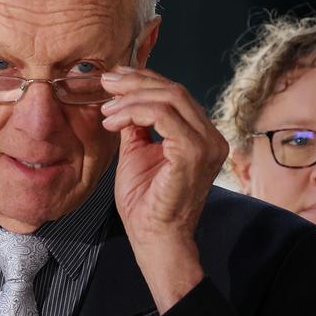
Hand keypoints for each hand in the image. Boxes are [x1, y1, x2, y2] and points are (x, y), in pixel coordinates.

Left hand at [100, 67, 228, 311]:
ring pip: (170, 98)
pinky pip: (164, 117)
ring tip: (105, 111)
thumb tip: (122, 102)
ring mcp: (206, 145)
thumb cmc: (145, 203)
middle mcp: (210, 137)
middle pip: (174, 90)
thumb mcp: (135, 154)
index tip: (114, 77)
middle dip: (135, 82)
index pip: (175, 94)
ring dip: (130, 99)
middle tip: (105, 83)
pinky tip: (114, 122)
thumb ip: (136, 127)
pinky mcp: (194, 154)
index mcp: (200, 135)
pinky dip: (135, 113)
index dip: (144, 79)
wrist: (154, 238)